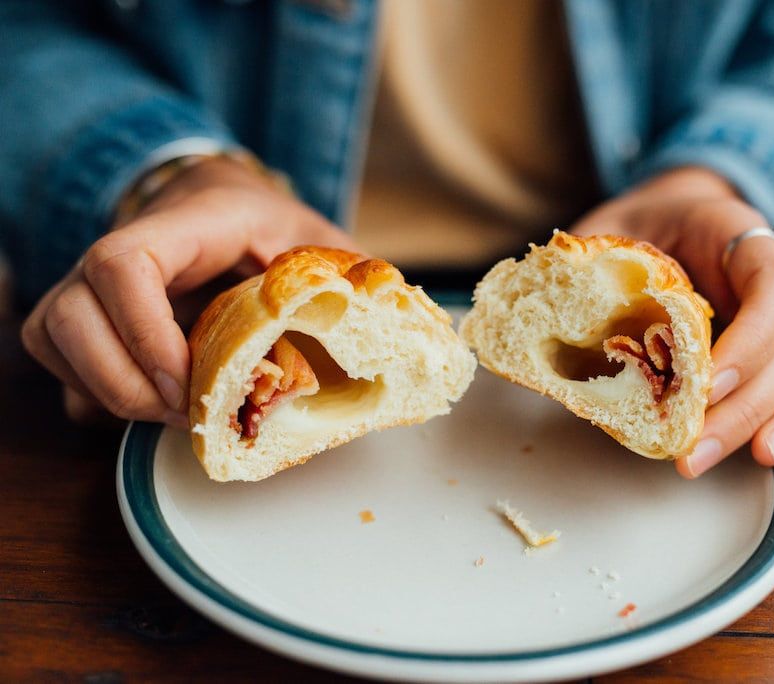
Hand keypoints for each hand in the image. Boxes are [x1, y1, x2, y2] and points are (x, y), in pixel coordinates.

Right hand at [21, 156, 359, 428]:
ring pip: (55, 341)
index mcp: (185, 224)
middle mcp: (122, 250)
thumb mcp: (317, 239)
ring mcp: (94, 287)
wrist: (224, 208)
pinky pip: (63, 368)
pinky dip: (99, 399)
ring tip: (178, 413)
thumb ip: (345, 273)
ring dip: (111, 393)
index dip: (144, 331)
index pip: (123, 263)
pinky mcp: (87, 323)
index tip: (185, 380)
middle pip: (69, 316)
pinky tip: (155, 404)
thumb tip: (396, 317)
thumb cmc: (272, 228)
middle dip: (125, 383)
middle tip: (190, 413)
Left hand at [572, 168, 773, 516]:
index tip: (706, 384)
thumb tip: (534, 336)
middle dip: (748, 410)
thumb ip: (585, 273)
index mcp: (739, 240)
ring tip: (753, 464)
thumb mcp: (607, 234)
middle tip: (692, 454)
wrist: (675, 216)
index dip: (751, 343)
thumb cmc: (640, 228)